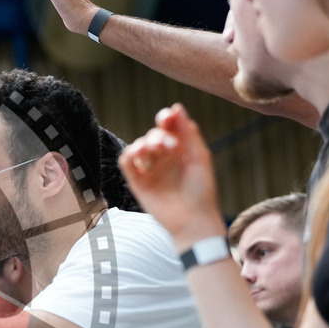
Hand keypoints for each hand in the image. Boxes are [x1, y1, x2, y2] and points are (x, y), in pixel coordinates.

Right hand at [118, 104, 225, 245]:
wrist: (194, 219)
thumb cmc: (202, 190)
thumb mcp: (199, 156)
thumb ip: (188, 133)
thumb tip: (176, 108)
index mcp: (180, 149)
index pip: (168, 127)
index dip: (166, 118)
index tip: (168, 116)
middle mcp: (163, 158)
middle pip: (153, 136)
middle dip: (159, 136)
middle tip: (170, 145)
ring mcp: (149, 170)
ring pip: (139, 147)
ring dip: (145, 144)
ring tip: (156, 149)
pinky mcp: (137, 182)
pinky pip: (126, 163)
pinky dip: (129, 154)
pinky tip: (137, 153)